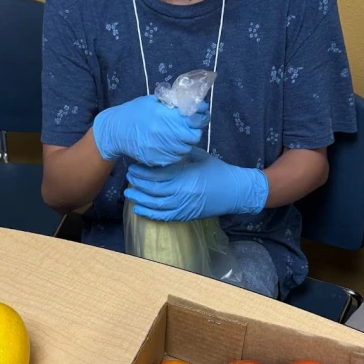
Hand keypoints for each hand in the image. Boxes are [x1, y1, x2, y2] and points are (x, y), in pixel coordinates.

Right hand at [92, 96, 208, 165]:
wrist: (115, 131)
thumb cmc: (134, 112)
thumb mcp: (153, 101)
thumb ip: (173, 102)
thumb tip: (194, 104)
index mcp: (164, 115)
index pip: (194, 121)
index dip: (200, 118)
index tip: (200, 115)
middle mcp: (163, 133)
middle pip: (193, 137)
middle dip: (193, 131)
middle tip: (187, 127)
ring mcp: (160, 149)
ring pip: (185, 149)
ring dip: (185, 142)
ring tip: (176, 136)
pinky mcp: (156, 160)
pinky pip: (174, 158)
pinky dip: (175, 152)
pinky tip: (168, 145)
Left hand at [124, 147, 269, 220]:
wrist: (235, 192)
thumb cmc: (218, 171)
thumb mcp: (200, 157)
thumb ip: (182, 153)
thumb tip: (165, 147)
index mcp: (186, 176)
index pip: (159, 175)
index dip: (143, 171)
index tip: (134, 166)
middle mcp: (182, 192)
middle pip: (154, 190)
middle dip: (138, 184)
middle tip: (129, 177)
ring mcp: (183, 206)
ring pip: (156, 205)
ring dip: (140, 199)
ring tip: (129, 194)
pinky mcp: (185, 215)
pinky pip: (164, 217)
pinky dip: (150, 214)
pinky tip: (139, 209)